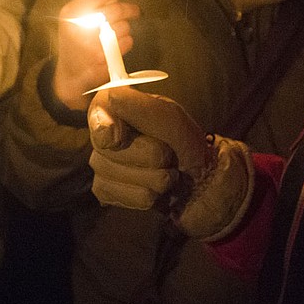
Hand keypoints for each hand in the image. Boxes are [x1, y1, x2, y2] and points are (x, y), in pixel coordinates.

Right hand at [52, 0, 138, 108]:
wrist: (70, 74)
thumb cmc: (73, 42)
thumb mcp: (71, 19)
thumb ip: (89, 2)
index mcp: (71, 13)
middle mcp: (80, 28)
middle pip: (116, 9)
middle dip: (129, 9)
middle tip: (133, 10)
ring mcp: (93, 45)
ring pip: (124, 26)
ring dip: (125, 27)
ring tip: (117, 31)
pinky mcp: (105, 59)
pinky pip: (127, 42)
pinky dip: (126, 41)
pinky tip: (116, 44)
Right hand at [87, 87, 253, 240]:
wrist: (205, 183)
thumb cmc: (188, 146)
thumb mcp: (172, 119)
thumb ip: (138, 110)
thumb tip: (105, 119)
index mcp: (119, 108)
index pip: (99, 108)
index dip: (107, 123)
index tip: (121, 135)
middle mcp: (105, 134)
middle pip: (112, 147)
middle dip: (151, 155)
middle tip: (166, 155)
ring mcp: (102, 164)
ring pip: (118, 174)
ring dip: (155, 178)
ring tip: (165, 173)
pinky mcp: (107, 191)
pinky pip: (123, 195)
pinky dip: (149, 196)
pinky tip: (155, 191)